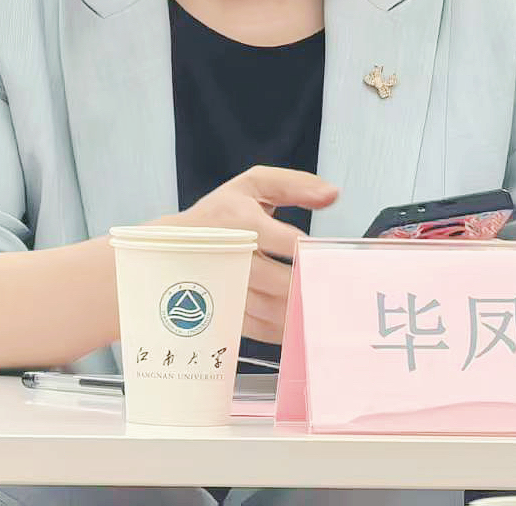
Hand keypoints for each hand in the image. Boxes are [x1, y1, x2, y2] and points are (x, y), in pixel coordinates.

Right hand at [165, 166, 338, 343]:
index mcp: (244, 222)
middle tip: (342, 291)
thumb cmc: (218, 214)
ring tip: (328, 309)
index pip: (292, 244)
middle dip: (317, 288)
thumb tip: (331, 194)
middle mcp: (236, 257)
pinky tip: (302, 324)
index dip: (319, 254)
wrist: (173, 245)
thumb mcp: (252, 185)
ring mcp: (229, 288)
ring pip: (276, 309)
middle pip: (286, 282)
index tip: (339, 261)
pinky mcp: (226, 312)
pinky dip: (285, 330)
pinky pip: (261, 328)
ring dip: (305, 312)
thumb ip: (295, 185)